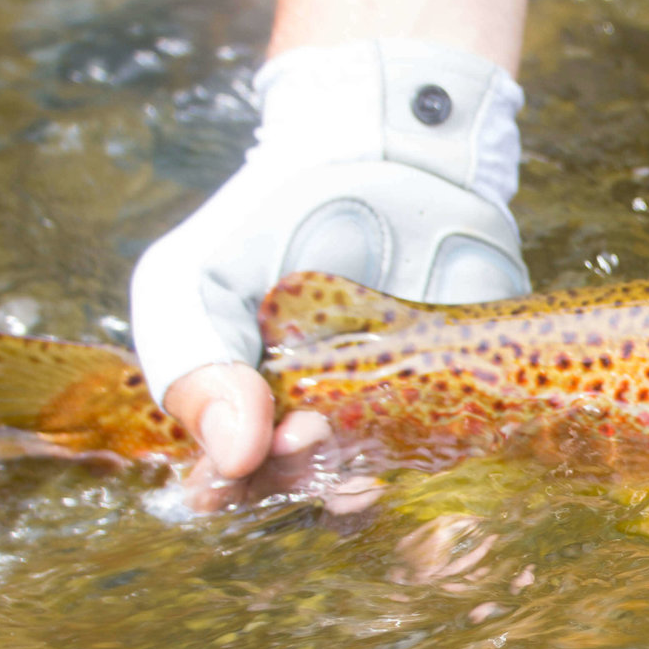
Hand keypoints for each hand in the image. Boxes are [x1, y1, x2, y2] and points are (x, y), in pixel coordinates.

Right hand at [129, 37, 533, 508]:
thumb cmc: (269, 221)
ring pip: (367, 488)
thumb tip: (234, 454)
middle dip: (294, 477)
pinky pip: (446, 463)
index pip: (225, 480)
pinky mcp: (457, 404)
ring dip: (356, 489)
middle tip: (304, 432)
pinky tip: (416, 473)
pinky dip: (432, 480)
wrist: (382, 159)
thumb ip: (191, 358)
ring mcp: (381, 422)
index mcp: (238, 407)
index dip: (225, 488)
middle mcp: (308, 427)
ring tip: (356, 461)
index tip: (233, 469)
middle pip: (298, 489)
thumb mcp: (196, 276)